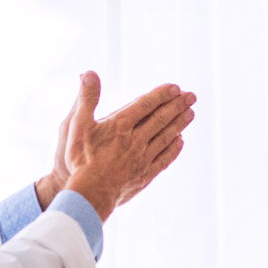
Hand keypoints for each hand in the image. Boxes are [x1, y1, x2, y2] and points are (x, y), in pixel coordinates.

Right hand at [58, 72, 195, 219]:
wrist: (89, 194)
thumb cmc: (79, 159)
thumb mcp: (76, 124)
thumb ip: (86, 98)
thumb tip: (89, 73)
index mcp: (121, 125)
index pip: (146, 105)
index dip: (161, 95)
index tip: (175, 88)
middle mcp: (136, 140)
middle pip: (161, 119)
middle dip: (177, 106)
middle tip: (191, 96)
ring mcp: (143, 159)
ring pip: (166, 137)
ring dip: (179, 124)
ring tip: (191, 114)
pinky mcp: (144, 176)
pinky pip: (164, 160)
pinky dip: (173, 149)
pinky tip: (180, 142)